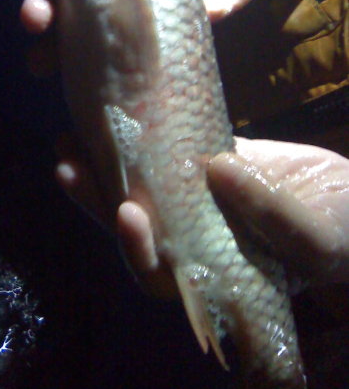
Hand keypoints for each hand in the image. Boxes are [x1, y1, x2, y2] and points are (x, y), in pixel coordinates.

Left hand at [53, 137, 348, 296]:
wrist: (348, 196)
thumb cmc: (342, 230)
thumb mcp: (319, 236)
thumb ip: (275, 217)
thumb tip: (218, 172)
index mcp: (210, 275)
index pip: (160, 276)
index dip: (136, 250)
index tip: (127, 212)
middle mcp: (189, 240)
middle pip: (133, 227)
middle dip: (97, 199)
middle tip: (69, 166)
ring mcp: (189, 200)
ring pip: (137, 188)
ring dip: (102, 168)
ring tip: (70, 139)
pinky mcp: (195, 164)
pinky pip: (158, 153)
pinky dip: (136, 139)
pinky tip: (114, 113)